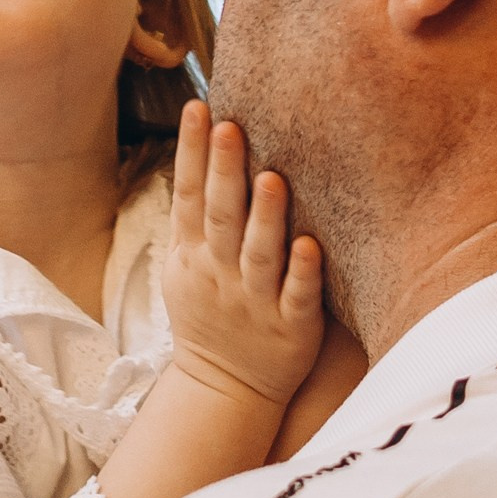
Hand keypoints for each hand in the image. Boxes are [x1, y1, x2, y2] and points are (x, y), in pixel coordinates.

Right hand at [160, 101, 322, 416]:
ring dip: (265, 217)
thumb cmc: (210, 315)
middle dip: (223, 170)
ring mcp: (255, 301)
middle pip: (221, 216)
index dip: (191, 151)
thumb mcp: (185, 266)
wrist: (223, 390)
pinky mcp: (291, 328)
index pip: (189, 195)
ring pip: (259, 254)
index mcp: (194, 255)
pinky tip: (311, 245)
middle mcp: (220, 273)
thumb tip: (200, 149)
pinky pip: (297, 298)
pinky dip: (302, 272)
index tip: (197, 107)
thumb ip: (195, 216)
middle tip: (230, 126)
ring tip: (271, 178)